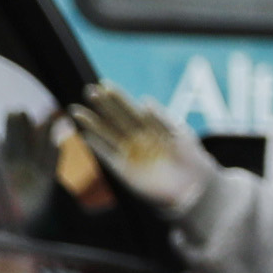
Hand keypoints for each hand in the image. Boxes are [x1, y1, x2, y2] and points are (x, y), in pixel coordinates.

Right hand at [65, 83, 212, 217]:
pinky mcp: (124, 170)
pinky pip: (107, 156)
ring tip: (77, 111)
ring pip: (107, 135)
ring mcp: (130, 153)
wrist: (196, 187)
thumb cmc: (192, 158)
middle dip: (103, 105)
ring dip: (92, 123)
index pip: (132, 109)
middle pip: (117, 119)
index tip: (104, 85)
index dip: (119, 98)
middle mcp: (138, 138)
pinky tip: (84, 135)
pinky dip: (96, 146)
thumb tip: (145, 100)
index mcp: (152, 127)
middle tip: (89, 91)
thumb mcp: (180, 136)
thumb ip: (162, 120)